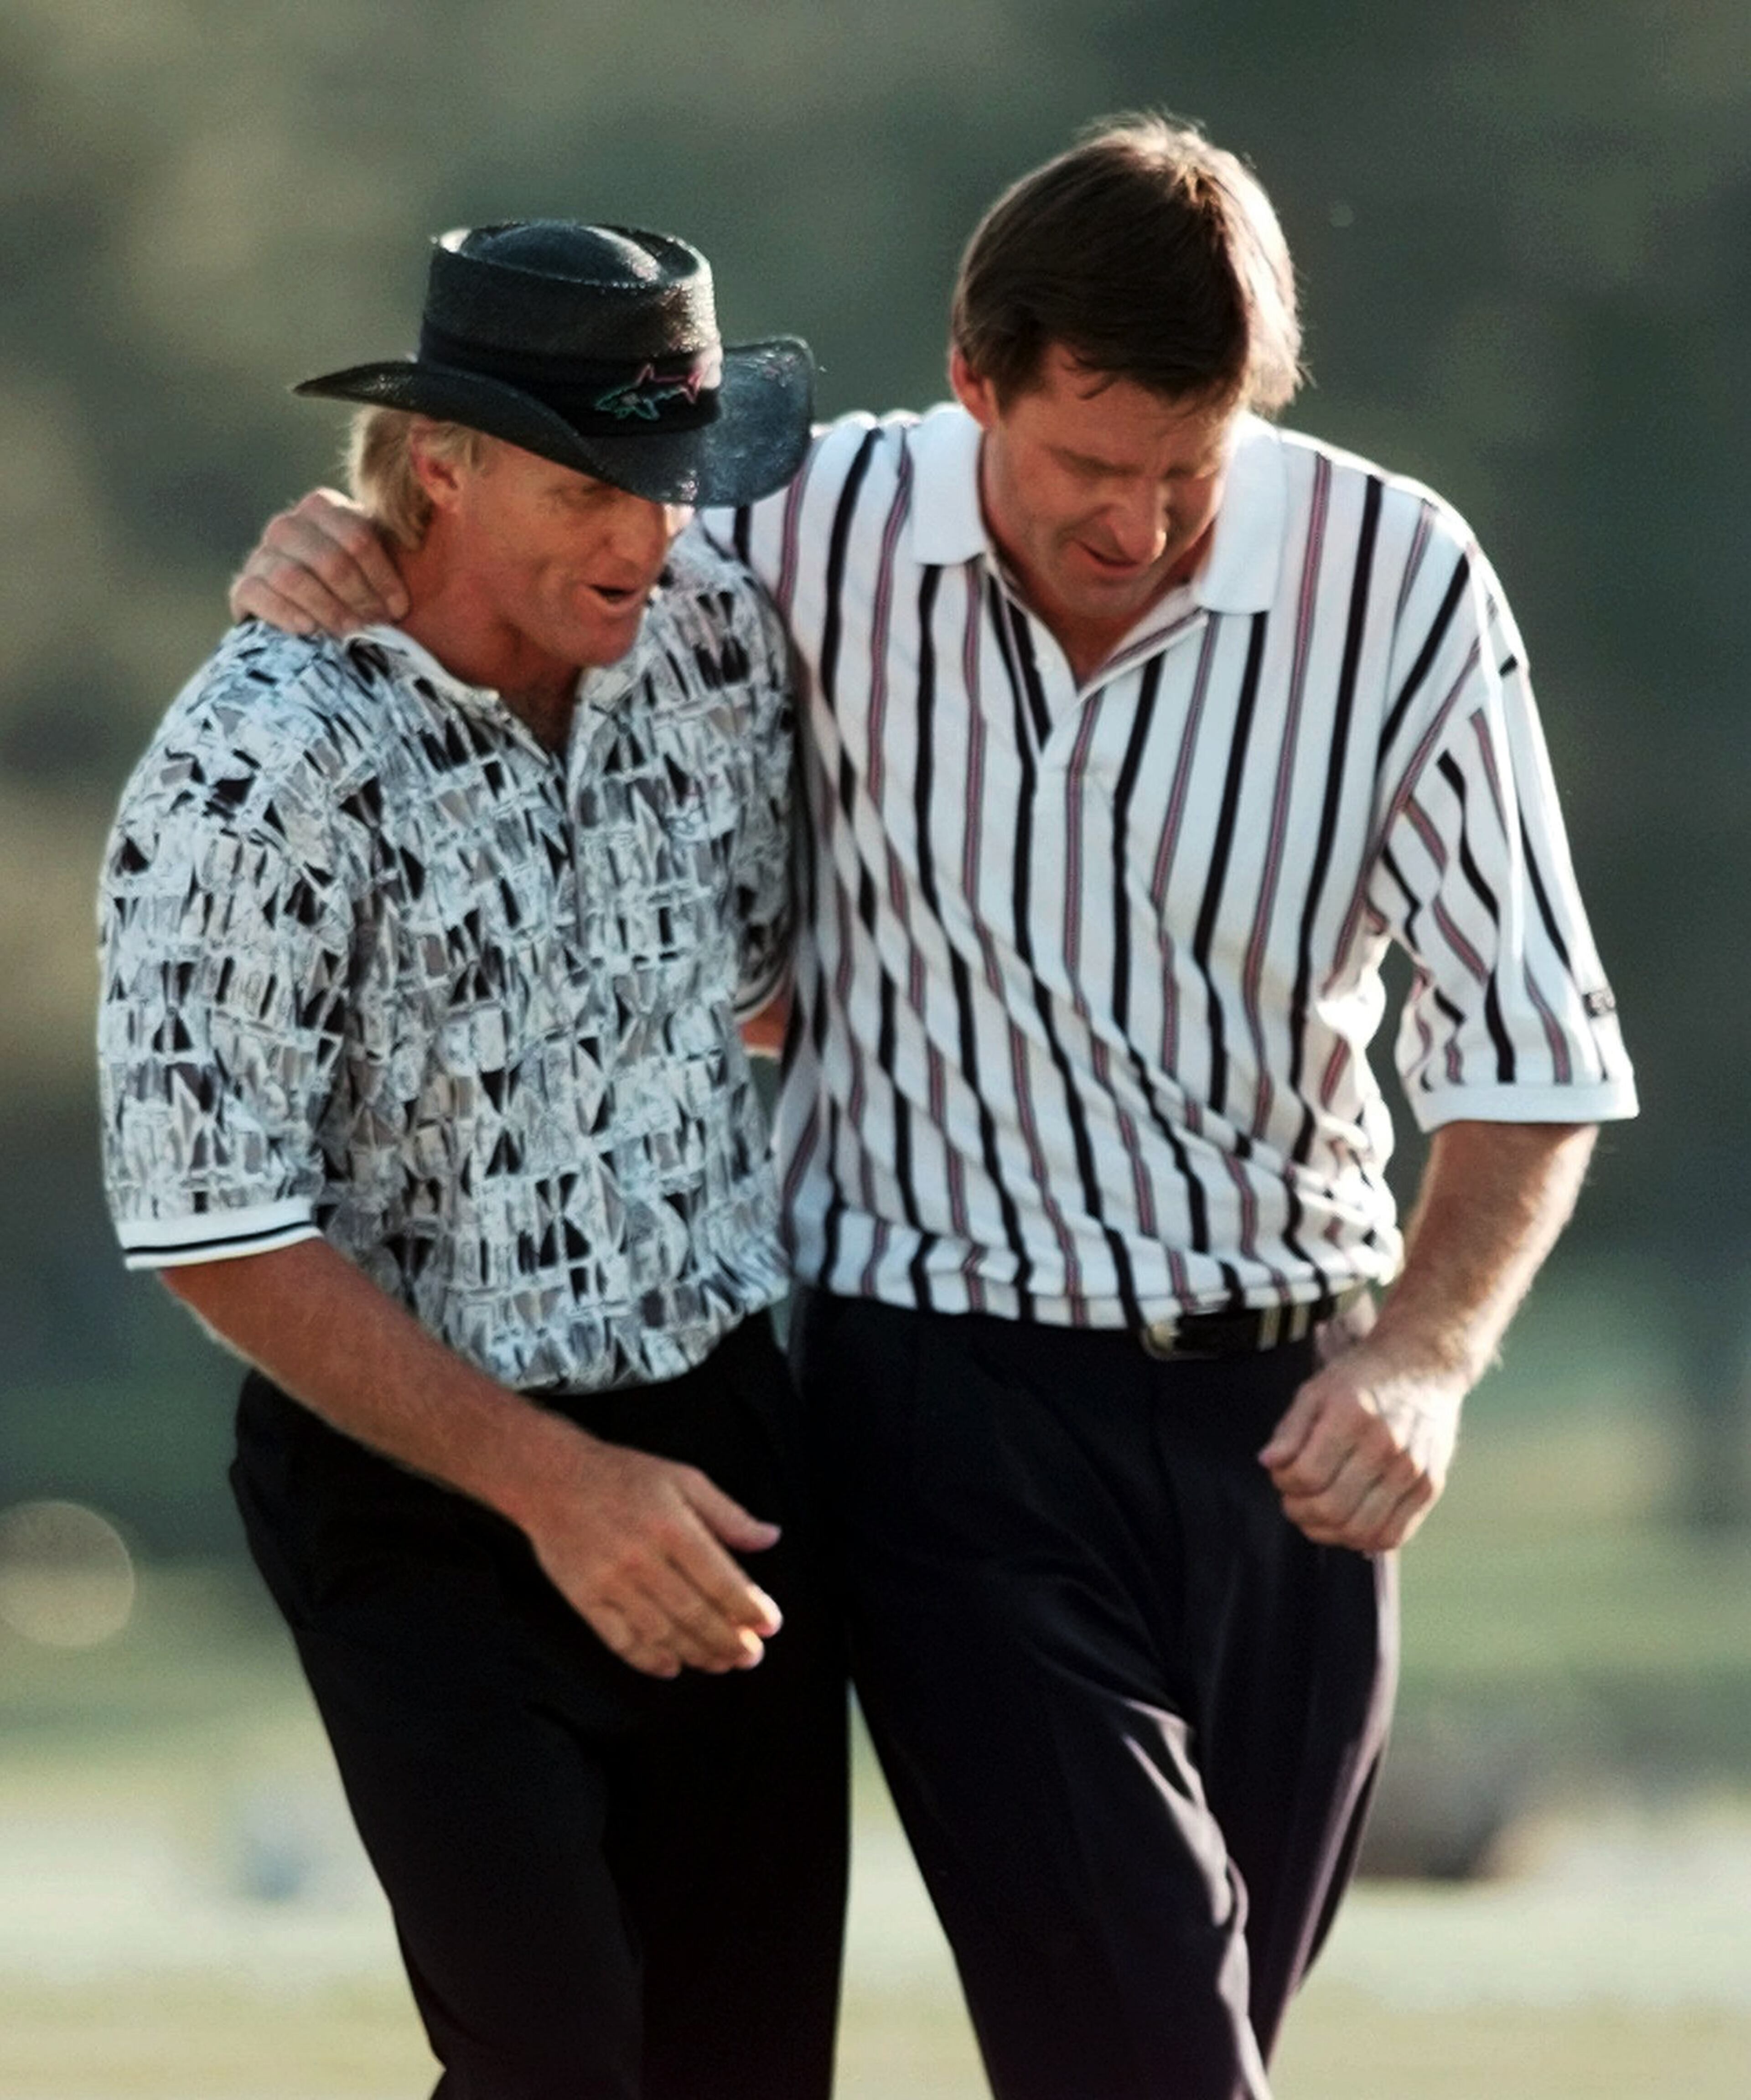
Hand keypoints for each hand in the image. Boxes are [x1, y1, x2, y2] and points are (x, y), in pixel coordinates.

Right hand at [228, 489, 408, 634]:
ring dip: (327, 609)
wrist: (303, 607)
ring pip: (293, 577)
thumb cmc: (352, 586)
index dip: (382, 577)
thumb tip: (419, 573)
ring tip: (350, 633)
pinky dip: (284, 613)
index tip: (399, 609)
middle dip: (358, 596)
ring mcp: (262, 554)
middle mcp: (288, 525)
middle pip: (329, 560)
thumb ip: (392, 557)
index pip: (357, 537)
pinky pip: (258, 595)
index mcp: (323, 508)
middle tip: (377, 625)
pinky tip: (308, 630)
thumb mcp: (372, 564)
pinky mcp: (244, 586)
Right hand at [520, 1428, 783, 1678]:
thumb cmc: (624, 1475)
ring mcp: (610, 1582)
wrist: (550, 1478)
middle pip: (695, 1614)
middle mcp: (642, 1558)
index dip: (749, 1609)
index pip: (721, 1580)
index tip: (770, 1626)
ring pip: (662, 1633)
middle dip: (730, 1641)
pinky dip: (648, 1660)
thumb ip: (728, 1514)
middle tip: (751, 1656)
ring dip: (697, 1654)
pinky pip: (620, 1640)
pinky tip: (672, 1667)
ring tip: (722, 1664)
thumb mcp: (684, 1479)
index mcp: (672, 1526)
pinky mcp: (584, 1599)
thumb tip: (771, 1537)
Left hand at [1258, 1337, 1462, 1553]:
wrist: (1423, 1366)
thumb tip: (1268, 1462)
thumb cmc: (1362, 1378)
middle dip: (1300, 1512)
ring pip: (1361, 1530)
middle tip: (1293, 1501)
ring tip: (1317, 1516)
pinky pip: (1393, 1535)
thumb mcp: (1316, 1389)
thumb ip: (1290, 1428)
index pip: (1307, 1475)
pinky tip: (1348, 1524)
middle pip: (1331, 1508)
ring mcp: (1412, 1469)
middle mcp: (1385, 1445)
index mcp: (1351, 1416)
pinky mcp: (1429, 1485)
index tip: (1282, 1475)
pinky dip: (1364, 1541)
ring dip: (1327, 1533)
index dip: (1284, 1483)